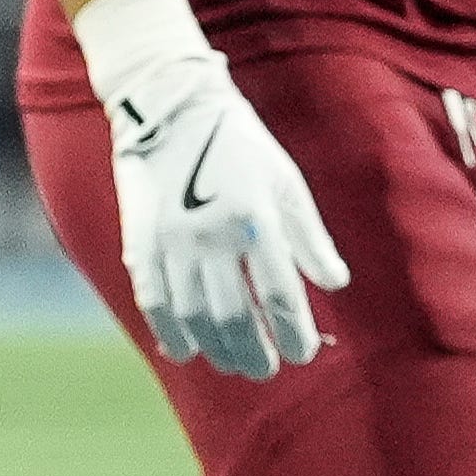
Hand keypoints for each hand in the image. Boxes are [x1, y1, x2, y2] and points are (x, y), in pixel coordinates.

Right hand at [74, 0, 345, 379]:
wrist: (172, 107)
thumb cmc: (240, 145)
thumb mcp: (286, 181)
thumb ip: (310, 237)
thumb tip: (335, 284)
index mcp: (256, 220)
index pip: (279, 297)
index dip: (293, 333)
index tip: (303, 352)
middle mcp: (211, 236)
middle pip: (235, 317)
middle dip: (255, 352)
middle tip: (268, 368)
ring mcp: (171, 241)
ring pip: (194, 317)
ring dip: (217, 349)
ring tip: (235, 363)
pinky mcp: (140, 242)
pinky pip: (154, 301)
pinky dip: (169, 332)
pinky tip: (185, 350)